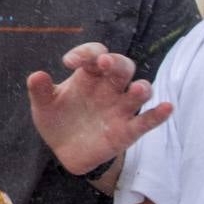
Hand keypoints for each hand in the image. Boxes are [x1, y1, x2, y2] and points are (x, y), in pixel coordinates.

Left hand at [27, 42, 168, 174]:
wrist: (64, 150)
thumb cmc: (57, 119)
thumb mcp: (44, 105)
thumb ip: (40, 91)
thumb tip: (36, 75)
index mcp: (88, 76)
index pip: (95, 54)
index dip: (86, 52)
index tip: (69, 62)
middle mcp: (108, 88)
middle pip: (122, 67)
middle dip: (115, 63)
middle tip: (103, 62)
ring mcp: (120, 108)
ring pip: (139, 91)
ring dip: (140, 89)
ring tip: (136, 89)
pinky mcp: (128, 130)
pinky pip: (147, 121)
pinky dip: (158, 114)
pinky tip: (167, 108)